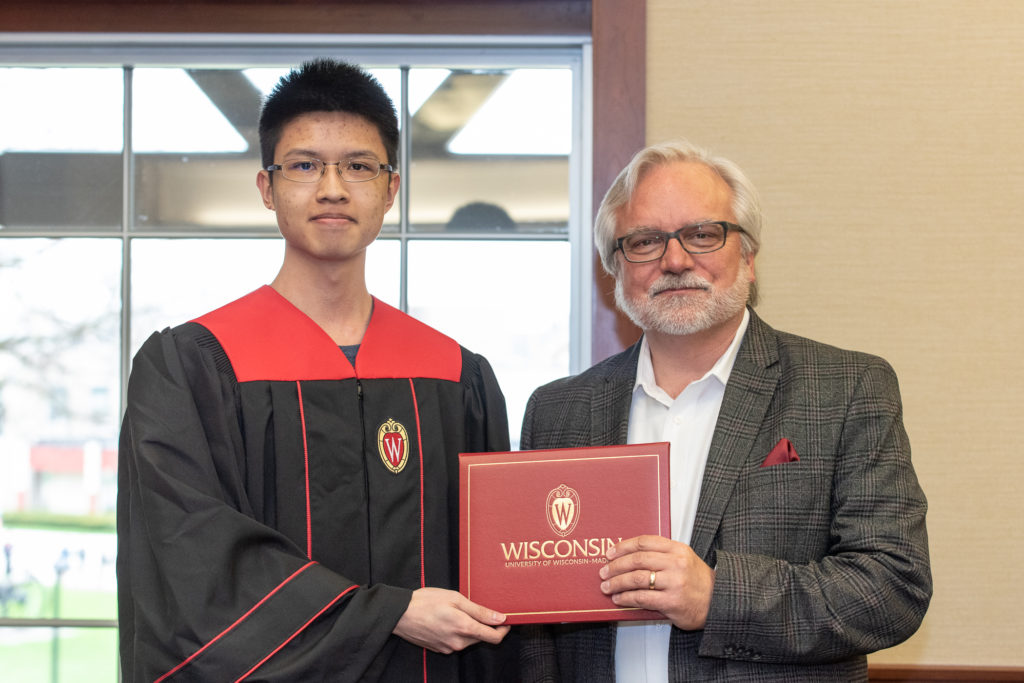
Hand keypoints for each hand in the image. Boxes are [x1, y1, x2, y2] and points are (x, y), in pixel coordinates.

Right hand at [393, 587, 509, 653]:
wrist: (399, 614)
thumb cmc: (426, 601)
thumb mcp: (455, 598)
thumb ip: (479, 611)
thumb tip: (500, 618)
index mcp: (464, 628)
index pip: (494, 637)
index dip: (503, 629)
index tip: (506, 620)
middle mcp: (458, 643)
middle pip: (482, 638)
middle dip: (485, 626)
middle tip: (478, 609)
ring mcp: (449, 648)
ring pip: (469, 640)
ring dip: (470, 628)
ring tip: (459, 611)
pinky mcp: (440, 649)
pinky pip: (456, 642)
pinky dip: (458, 632)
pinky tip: (448, 619)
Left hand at [599, 535, 713, 629]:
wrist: (718, 602)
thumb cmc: (697, 581)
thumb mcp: (684, 559)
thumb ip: (661, 554)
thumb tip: (628, 555)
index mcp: (677, 549)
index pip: (645, 542)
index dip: (623, 546)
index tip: (610, 553)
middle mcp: (676, 563)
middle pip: (638, 559)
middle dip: (616, 566)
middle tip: (604, 572)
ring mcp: (675, 582)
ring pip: (637, 578)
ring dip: (617, 582)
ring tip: (607, 587)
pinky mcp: (672, 601)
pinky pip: (642, 597)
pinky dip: (626, 598)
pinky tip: (619, 599)